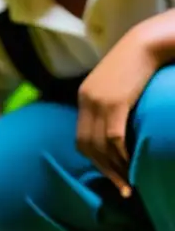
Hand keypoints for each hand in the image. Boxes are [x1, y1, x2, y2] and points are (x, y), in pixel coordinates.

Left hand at [76, 27, 159, 197]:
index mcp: (84, 97)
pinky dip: (121, 155)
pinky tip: (132, 167)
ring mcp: (98, 102)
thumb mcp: (119, 84)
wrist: (148, 41)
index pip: (82, 137)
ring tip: (129, 184)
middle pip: (87, 145)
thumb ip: (113, 103)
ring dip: (115, 168)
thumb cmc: (140, 62)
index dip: (95, 159)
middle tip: (121, 189)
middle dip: (104, 170)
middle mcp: (86, 101)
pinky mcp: (114, 103)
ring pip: (101, 145)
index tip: (111, 174)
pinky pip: (114, 137)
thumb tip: (119, 128)